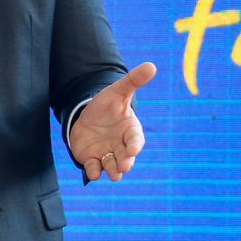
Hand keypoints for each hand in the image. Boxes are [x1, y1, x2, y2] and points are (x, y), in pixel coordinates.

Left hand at [69, 62, 155, 181]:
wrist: (88, 117)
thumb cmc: (108, 105)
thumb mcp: (118, 91)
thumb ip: (134, 81)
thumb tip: (152, 65)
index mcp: (130, 130)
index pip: (136, 139)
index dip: (135, 145)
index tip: (133, 149)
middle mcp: (121, 145)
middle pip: (126, 157)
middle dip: (126, 162)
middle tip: (124, 167)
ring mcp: (107, 154)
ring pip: (112, 166)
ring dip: (113, 171)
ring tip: (115, 175)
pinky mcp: (92, 159)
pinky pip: (94, 168)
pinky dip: (94, 171)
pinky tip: (94, 173)